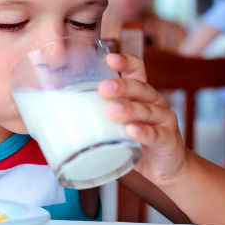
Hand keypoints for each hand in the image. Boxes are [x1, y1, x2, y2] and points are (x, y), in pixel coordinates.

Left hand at [98, 53, 188, 185]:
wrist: (167, 166)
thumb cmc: (136, 140)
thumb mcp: (117, 123)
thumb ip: (98, 114)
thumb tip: (57, 112)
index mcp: (141, 93)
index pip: (137, 70)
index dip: (126, 62)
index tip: (110, 58)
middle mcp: (154, 102)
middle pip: (140, 88)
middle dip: (122, 86)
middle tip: (103, 88)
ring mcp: (164, 120)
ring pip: (147, 110)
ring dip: (129, 110)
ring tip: (112, 111)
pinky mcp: (168, 140)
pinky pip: (155, 134)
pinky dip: (143, 133)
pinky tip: (132, 131)